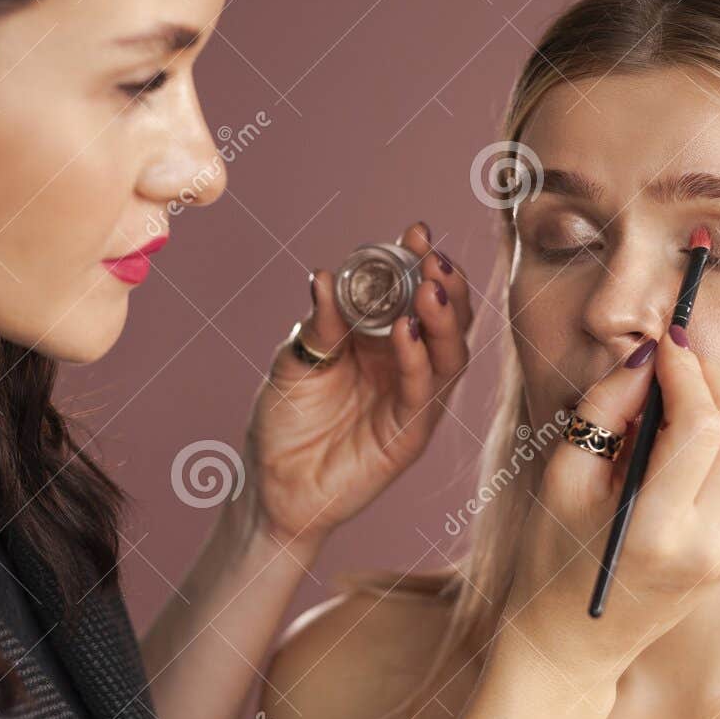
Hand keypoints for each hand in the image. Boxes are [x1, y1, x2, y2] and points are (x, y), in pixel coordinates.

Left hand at [240, 221, 472, 555]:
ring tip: (432, 286)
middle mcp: (405, 364)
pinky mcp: (409, 434)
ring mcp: (412, 399)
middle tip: (432, 255)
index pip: (413, 292)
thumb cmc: (284, 420)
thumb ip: (319, 323)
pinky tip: (407, 331)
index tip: (416, 232)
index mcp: (381, 338)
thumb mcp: (296, 359)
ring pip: (449, 353)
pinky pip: (423, 393)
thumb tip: (326, 276)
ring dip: (445, 317)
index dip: (420, 262)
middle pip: (446, 318)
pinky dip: (419, 360)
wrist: (270, 486)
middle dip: (446, 283)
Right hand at [497, 327, 719, 696]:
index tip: (666, 340)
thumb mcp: (561, 477)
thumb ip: (605, 408)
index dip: (688, 371)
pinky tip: (686, 440)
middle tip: (671, 364)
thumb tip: (648, 356)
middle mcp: (709, 544)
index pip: (701, 427)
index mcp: (657, 530)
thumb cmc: (552, 554)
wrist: (574, 639)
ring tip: (675, 402)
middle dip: (712, 381)